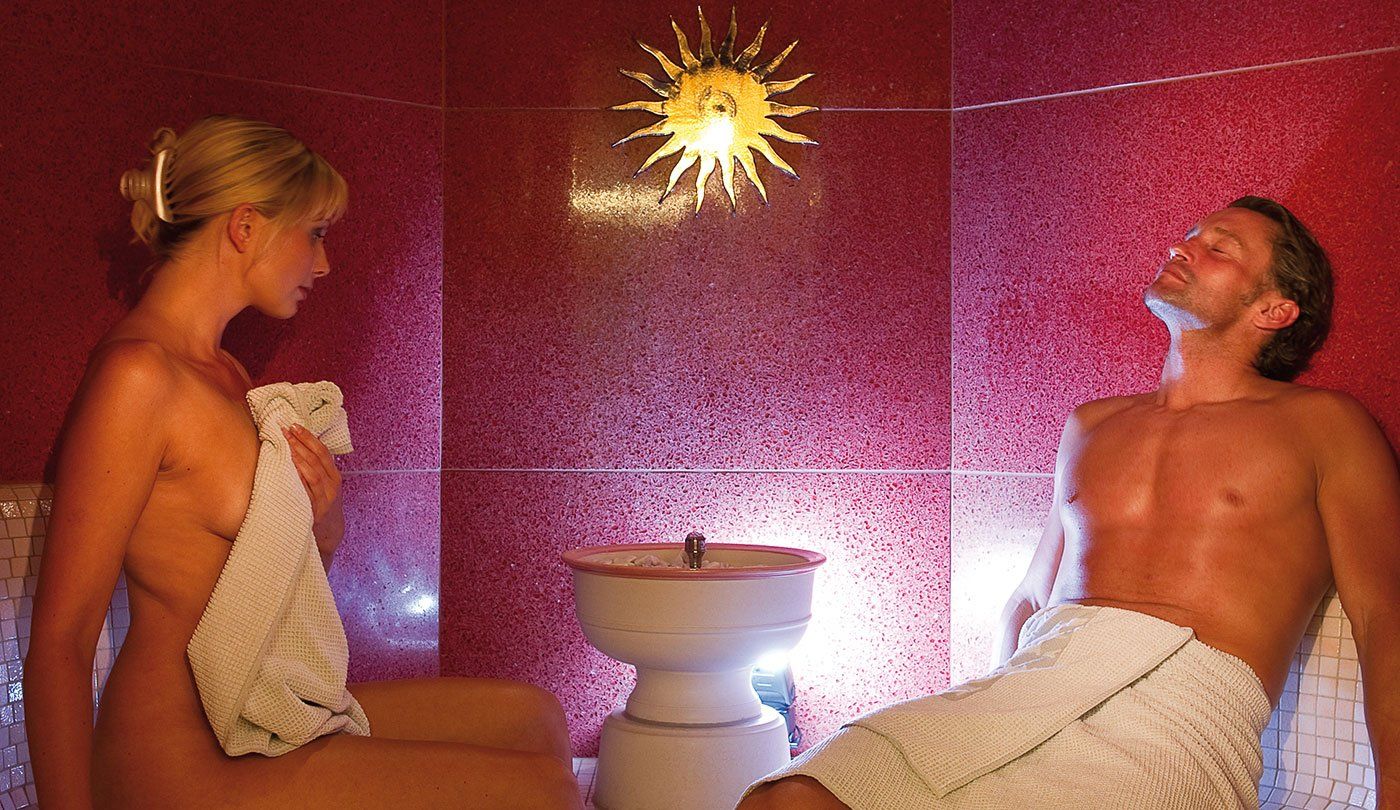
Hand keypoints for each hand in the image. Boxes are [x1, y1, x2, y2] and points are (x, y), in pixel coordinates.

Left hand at [283, 423, 344, 554]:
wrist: (330, 534)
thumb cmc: (325, 506)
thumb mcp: (327, 487)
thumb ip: (317, 471)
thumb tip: (299, 448)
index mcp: (335, 477)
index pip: (323, 452)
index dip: (309, 437)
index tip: (295, 425)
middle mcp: (332, 486)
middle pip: (317, 459)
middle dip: (301, 443)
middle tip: (286, 430)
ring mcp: (325, 498)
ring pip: (312, 472)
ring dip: (299, 456)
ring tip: (286, 444)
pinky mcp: (315, 510)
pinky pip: (306, 491)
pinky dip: (298, 478)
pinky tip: (289, 468)